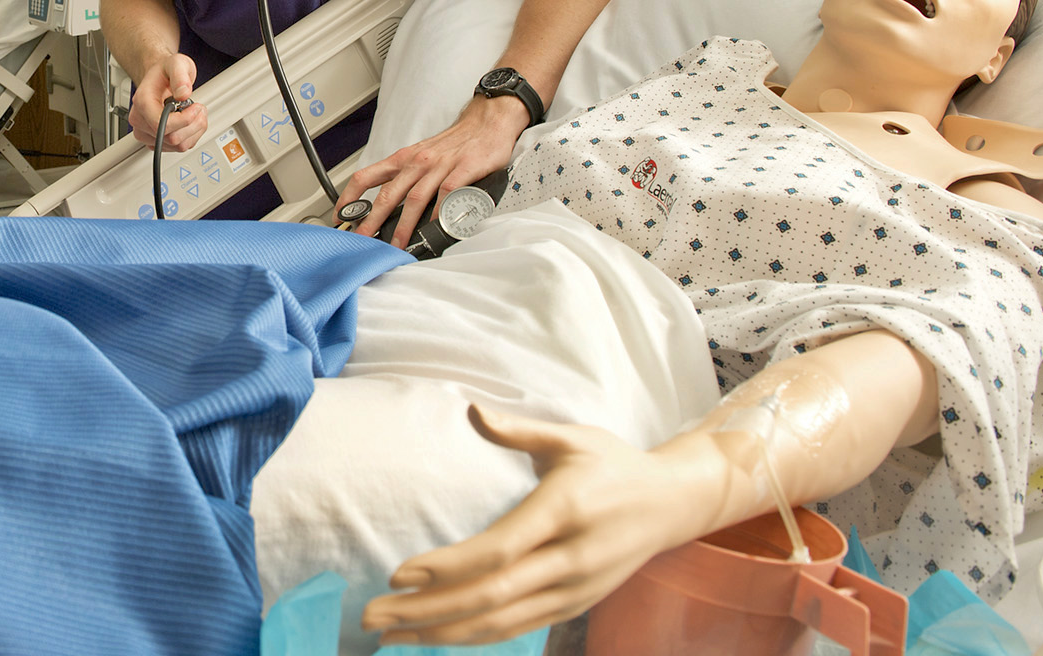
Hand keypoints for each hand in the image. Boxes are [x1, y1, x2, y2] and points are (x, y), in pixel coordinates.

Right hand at [129, 53, 206, 150]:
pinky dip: (191, 136)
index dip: (184, 120)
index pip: (162, 124)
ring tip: (195, 113)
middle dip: (193, 124)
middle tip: (198, 108)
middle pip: (172, 138)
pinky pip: (178, 149)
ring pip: (177, 146)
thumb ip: (180, 75)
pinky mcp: (156, 141)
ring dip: (194, 131)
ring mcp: (146, 133)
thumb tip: (183, 93)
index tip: (195, 107)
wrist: (159, 78)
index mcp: (142, 102)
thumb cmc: (165, 72)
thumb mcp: (176, 63)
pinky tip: (190, 122)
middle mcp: (140, 120)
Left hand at [335, 94, 527, 246]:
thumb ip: (407, 178)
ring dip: (403, 224)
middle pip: (388, 193)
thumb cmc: (455, 143)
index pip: (366, 176)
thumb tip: (388, 207)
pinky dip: (439, 212)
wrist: (487, 122)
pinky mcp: (463, 170)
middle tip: (361, 239)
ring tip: (397, 244)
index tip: (340, 215)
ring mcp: (440, 166)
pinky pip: (447, 193)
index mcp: (403, 159)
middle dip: (371, 219)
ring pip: (415, 198)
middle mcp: (417, 162)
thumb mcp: (422, 156)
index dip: (349, 196)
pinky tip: (434, 227)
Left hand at [361, 404, 711, 646]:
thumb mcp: (571, 436)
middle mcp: (569, 560)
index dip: (446, 568)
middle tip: (371, 616)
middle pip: (490, 598)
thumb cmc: (614, 463)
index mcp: (563, 512)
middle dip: (426, 611)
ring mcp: (573, 591)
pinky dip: (472, 636)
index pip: (498, 552)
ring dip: (440, 633)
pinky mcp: (573, 606)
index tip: (398, 574)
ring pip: (500, 623)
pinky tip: (434, 635)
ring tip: (389, 634)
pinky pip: (516, 628)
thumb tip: (472, 409)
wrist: (672, 505)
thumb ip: (519, 430)